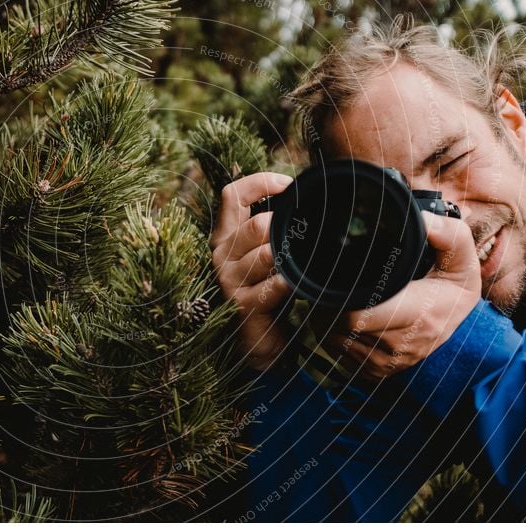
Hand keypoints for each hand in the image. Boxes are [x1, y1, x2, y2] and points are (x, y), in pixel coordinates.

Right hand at [210, 172, 294, 370]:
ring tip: (300, 266)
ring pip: (267, 254)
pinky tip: (298, 285)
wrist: (255, 344)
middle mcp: (221, 255)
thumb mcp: (265, 254)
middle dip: (286, 231)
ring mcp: (229, 281)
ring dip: (290, 259)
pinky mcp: (242, 305)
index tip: (289, 187)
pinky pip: (274, 285)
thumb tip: (303, 199)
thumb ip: (272, 229)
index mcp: (225, 236)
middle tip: (304, 242)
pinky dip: (291, 283)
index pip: (232, 194)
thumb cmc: (266, 291)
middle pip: (256, 225)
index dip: (261, 182)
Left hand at [318, 211, 481, 379]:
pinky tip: (340, 315)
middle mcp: (399, 347)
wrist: (457, 327)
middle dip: (329, 303)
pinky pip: (337, 351)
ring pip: (334, 338)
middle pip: (339, 325)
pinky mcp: (374, 372)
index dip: (338, 297)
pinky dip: (332, 333)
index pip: (355, 315)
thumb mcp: (462, 261)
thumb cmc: (452, 289)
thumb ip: (449, 235)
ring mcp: (385, 363)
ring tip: (338, 295)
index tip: (336, 277)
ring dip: (328, 318)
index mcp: (418, 318)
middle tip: (330, 280)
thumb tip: (424, 221)